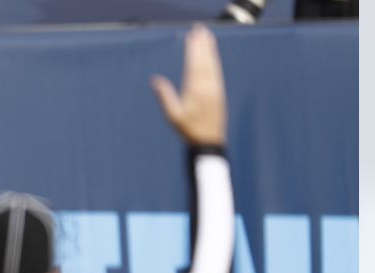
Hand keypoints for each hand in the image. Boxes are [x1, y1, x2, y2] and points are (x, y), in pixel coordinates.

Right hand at [150, 24, 226, 145]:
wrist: (209, 141)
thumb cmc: (189, 129)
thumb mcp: (173, 115)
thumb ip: (165, 96)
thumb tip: (155, 80)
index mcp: (195, 90)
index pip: (194, 64)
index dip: (193, 49)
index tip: (192, 36)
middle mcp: (207, 86)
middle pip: (204, 60)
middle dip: (202, 44)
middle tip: (200, 29)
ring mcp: (215, 88)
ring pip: (213, 64)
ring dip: (210, 49)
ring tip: (208, 36)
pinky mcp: (219, 92)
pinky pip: (217, 71)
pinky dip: (215, 60)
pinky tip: (213, 55)